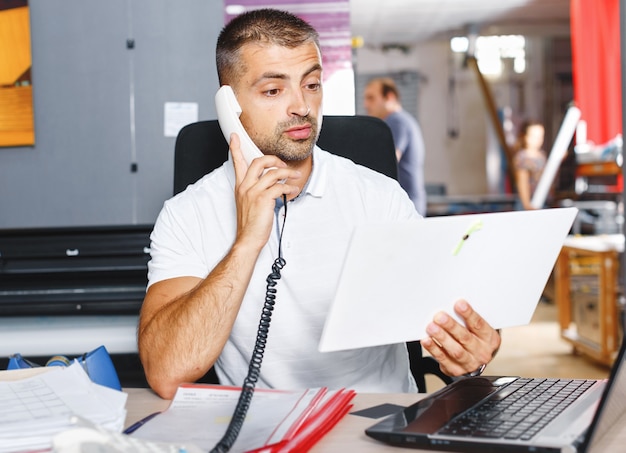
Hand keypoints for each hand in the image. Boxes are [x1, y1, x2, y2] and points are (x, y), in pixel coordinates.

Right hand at [230, 133, 299, 249]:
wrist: (248, 239)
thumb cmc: (250, 224)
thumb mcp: (248, 203)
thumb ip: (256, 191)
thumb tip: (272, 184)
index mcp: (240, 186)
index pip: (237, 163)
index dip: (236, 148)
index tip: (234, 137)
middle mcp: (245, 186)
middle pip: (259, 162)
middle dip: (274, 159)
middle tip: (283, 164)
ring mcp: (253, 192)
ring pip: (273, 173)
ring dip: (288, 173)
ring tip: (295, 176)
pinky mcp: (263, 199)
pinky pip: (280, 186)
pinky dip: (289, 187)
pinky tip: (293, 190)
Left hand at [420, 299, 500, 376]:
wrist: (476, 359)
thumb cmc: (475, 337)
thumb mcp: (478, 328)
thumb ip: (468, 319)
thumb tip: (451, 305)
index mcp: (490, 339)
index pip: (479, 325)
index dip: (469, 314)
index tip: (459, 304)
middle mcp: (482, 352)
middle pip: (465, 338)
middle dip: (451, 326)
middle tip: (439, 316)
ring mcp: (469, 363)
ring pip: (455, 350)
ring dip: (442, 338)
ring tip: (431, 327)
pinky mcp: (456, 370)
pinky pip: (443, 359)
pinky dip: (434, 349)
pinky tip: (427, 340)